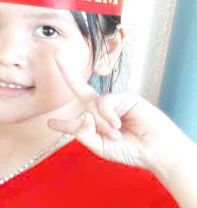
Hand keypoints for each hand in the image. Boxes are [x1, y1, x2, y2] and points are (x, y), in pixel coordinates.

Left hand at [47, 58, 188, 175]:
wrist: (156, 150)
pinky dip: (108, 114)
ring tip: (116, 134)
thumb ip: (85, 134)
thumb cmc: (131, 150)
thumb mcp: (101, 147)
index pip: (75, 125)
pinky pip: (105, 101)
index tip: (50, 123)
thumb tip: (83, 116)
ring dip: (102, 122)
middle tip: (56, 56)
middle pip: (81, 91)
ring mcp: (114, 103)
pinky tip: (117, 124)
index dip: (62, 124)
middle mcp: (102, 112)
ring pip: (93, 105)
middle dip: (68, 73)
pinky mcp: (126, 98)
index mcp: (96, 127)